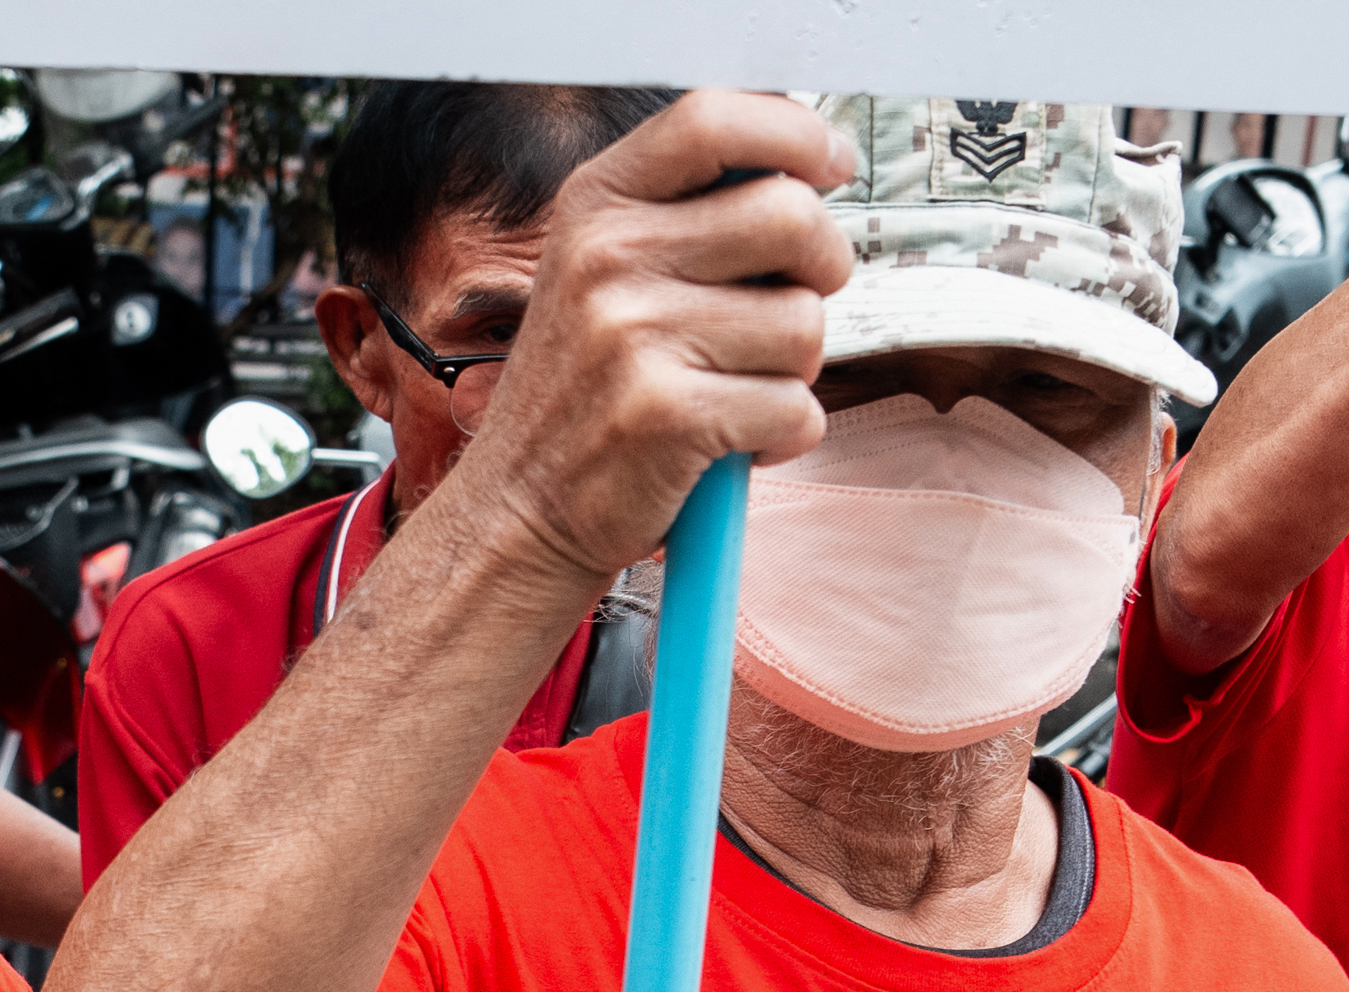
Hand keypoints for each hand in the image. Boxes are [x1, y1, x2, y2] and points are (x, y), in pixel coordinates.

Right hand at [452, 92, 857, 608]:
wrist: (517, 513)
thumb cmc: (584, 395)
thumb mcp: (602, 272)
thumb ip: (685, 214)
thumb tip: (801, 170)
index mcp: (595, 206)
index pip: (714, 120)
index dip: (795, 134)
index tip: (831, 165)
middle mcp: (608, 257)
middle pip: (791, 216)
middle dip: (821, 267)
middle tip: (790, 305)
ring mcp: (633, 335)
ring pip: (804, 322)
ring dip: (794, 369)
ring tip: (734, 389)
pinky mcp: (667, 415)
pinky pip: (795, 408)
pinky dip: (782, 437)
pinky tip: (730, 443)